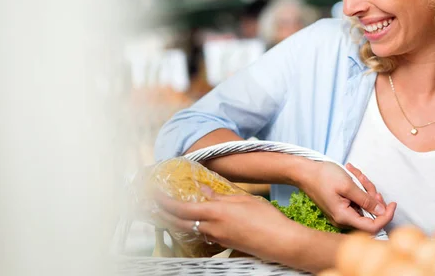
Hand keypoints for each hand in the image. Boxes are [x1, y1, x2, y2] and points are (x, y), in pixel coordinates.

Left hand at [154, 187, 304, 260]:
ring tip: (173, 212)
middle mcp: (212, 228)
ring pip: (191, 230)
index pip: (181, 209)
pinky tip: (198, 223)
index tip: (154, 194)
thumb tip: (202, 189)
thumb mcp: (243, 199)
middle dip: (164, 214)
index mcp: (215, 213)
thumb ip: (220, 195)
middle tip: (156, 205)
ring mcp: (217, 239)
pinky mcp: (224, 244)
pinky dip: (195, 228)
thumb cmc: (266, 218)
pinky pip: (203, 235)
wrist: (280, 242)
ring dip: (178, 221)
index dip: (164, 202)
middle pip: (180, 223)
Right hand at [296, 161, 395, 233]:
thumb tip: (381, 211)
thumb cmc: (323, 177)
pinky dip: (358, 188)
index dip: (386, 217)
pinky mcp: (341, 206)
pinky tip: (352, 174)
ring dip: (364, 188)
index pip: (372, 227)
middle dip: (372, 196)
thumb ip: (366, 200)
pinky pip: (356, 201)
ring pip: (363, 205)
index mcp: (344, 217)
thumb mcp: (348, 185)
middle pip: (369, 214)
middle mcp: (343, 219)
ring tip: (356, 173)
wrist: (304, 172)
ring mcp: (342, 213)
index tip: (393, 203)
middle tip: (365, 180)